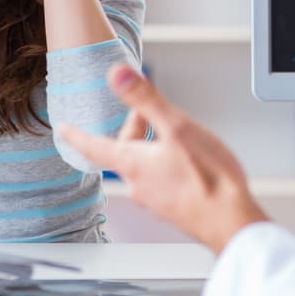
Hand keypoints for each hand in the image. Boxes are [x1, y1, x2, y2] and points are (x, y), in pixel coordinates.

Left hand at [60, 66, 269, 253]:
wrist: (231, 222)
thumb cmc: (208, 178)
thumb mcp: (176, 127)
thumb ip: (146, 99)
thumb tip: (117, 74)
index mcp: (132, 164)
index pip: (94, 147)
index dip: (76, 135)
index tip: (63, 129)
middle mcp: (139, 185)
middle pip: (124, 151)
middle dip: (133, 128)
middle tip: (145, 111)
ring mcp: (156, 200)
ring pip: (144, 165)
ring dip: (151, 146)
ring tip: (171, 133)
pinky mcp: (174, 208)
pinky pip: (160, 180)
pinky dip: (165, 164)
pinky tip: (188, 161)